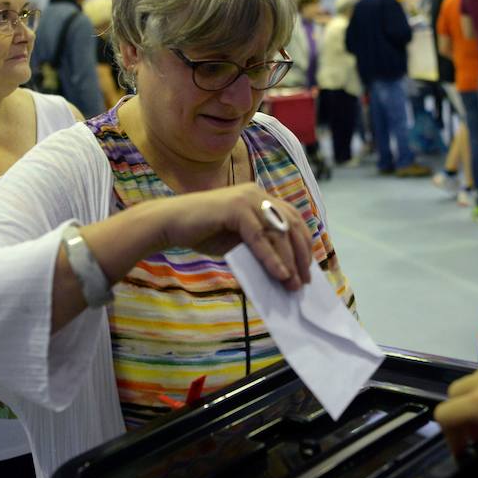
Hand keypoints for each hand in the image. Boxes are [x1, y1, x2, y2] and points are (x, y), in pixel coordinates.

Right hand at [162, 183, 312, 290]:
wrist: (170, 223)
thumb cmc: (203, 233)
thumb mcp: (239, 241)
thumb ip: (260, 248)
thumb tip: (285, 273)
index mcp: (260, 197)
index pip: (293, 219)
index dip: (303, 244)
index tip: (307, 268)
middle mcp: (258, 193)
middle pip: (292, 225)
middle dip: (301, 255)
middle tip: (304, 281)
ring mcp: (247, 198)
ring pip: (279, 232)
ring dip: (289, 261)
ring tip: (292, 284)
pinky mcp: (236, 209)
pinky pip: (260, 237)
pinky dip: (272, 258)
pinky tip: (280, 274)